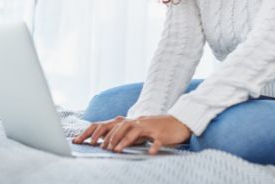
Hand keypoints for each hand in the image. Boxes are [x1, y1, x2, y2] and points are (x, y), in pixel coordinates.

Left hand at [72, 114, 191, 153]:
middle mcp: (141, 122)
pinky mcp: (163, 134)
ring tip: (117, 150)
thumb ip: (130, 134)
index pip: (117, 125)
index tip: (95, 143)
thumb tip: (114, 143)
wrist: (179, 123)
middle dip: (112, 136)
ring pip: (136, 131)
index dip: (104, 133)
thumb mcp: (143, 130)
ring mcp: (152, 127)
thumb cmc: (159, 129)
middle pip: (123, 125)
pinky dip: (154, 146)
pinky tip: (150, 153)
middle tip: (104, 148)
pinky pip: (158, 141)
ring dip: (125, 140)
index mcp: (136, 121)